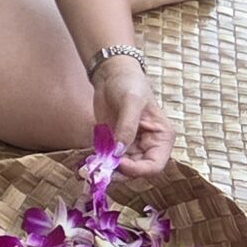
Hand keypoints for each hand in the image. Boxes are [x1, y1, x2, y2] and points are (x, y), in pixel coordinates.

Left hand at [91, 58, 172, 175]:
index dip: (137, 170)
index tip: (119, 163)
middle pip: (136, 171)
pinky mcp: (114, 144)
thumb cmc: (129, 83)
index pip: (155, 165)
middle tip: (99, 170)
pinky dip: (97, 164)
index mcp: (162, 138)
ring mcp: (131, 147)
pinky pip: (107, 160)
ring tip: (88, 169)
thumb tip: (119, 152)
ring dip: (105, 171)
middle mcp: (149, 146)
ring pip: (120, 169)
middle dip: (119, 173)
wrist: (112, 74)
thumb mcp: (131, 102)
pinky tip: (84, 164)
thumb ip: (127, 127)